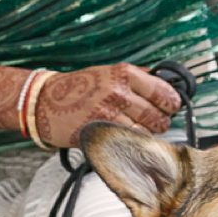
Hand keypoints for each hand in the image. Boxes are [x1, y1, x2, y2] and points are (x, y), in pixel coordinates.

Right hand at [34, 64, 183, 147]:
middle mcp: (118, 94)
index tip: (172, 107)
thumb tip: (167, 84)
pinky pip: (128, 143)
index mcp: (123, 74)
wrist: (45, 102)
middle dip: (161, 122)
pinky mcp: (101, 135)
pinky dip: (132, 143)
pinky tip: (126, 138)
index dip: (172, 103)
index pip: (163, 92)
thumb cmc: (78, 87)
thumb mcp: (108, 73)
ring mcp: (110, 116)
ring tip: (139, 130)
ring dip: (147, 135)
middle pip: (157, 116)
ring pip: (146, 133)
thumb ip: (137, 77)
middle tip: (156, 122)